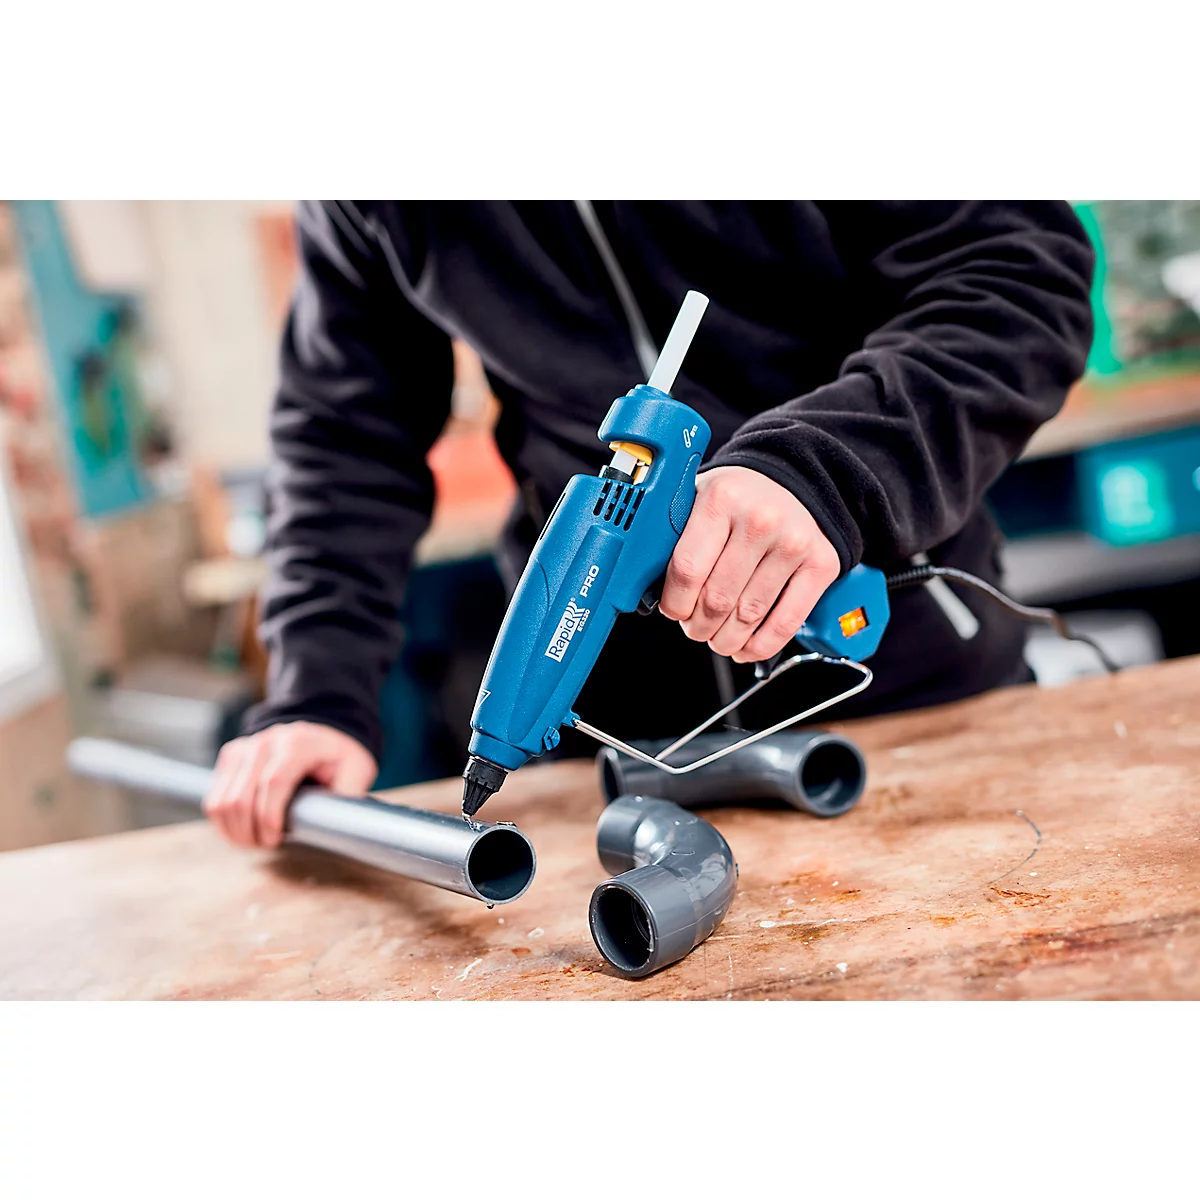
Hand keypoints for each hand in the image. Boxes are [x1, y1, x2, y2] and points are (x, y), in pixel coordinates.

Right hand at [203, 721, 376, 848]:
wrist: (322, 732)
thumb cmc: (339, 757)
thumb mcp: (356, 771)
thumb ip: (346, 796)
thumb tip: (336, 826)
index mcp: (298, 743)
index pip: (273, 782)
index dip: (269, 817)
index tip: (275, 840)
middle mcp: (267, 741)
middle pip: (242, 796)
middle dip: (250, 831)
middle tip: (267, 846)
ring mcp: (245, 747)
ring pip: (222, 800)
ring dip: (235, 830)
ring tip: (255, 842)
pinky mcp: (231, 756)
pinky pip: (215, 797)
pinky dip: (224, 822)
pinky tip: (242, 832)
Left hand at [659, 465, 839, 663]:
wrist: (794, 478)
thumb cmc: (739, 497)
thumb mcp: (699, 498)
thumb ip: (677, 537)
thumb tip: (652, 588)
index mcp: (721, 499)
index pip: (688, 570)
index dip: (675, 603)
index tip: (673, 610)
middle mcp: (760, 519)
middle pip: (717, 599)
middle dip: (698, 626)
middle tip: (694, 627)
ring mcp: (794, 543)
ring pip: (748, 617)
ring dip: (726, 639)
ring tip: (718, 638)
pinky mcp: (821, 564)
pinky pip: (786, 622)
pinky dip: (761, 646)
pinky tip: (746, 647)